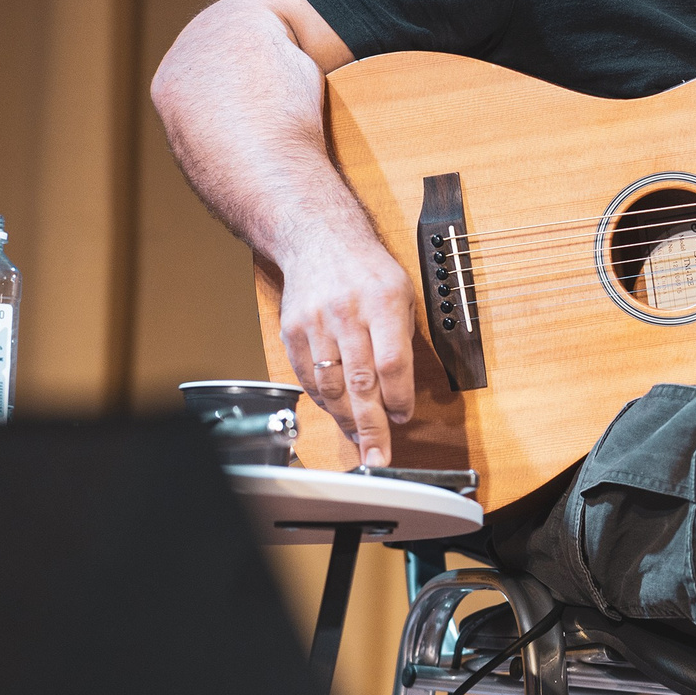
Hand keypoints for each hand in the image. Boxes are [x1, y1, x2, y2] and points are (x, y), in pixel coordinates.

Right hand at [277, 224, 416, 467]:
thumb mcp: (402, 293)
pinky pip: (307, 377)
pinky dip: (324, 401)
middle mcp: (347, 313)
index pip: (391, 363)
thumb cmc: (368, 270)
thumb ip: (402, 339)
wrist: (319, 239)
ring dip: (346, 420)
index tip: (403, 417)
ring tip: (360, 441)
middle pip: (360, 382)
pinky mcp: (292, 331)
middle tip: (379, 455)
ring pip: (330, 385)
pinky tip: (337, 413)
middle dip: (371, 426)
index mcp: (382, 302)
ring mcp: (315, 323)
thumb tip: (400, 393)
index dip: (398, 397)